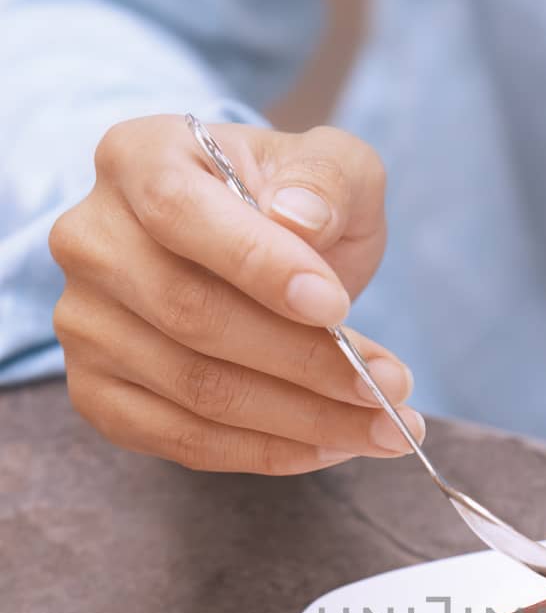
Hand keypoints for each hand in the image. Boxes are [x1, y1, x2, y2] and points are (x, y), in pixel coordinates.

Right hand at [49, 115, 424, 472]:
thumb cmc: (292, 205)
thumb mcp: (329, 167)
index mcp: (137, 160)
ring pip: (197, 391)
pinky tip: (334, 447)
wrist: (257, 255)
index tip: (337, 307)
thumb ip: (327, 179)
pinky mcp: (99, 395)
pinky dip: (270, 452)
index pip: (180, 214)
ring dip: (306, 421)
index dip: (259, 265)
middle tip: (392, 389)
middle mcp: (92, 242)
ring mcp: (86, 325)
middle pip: (193, 317)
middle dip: (309, 364)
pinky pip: (186, 441)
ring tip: (386, 428)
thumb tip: (302, 220)